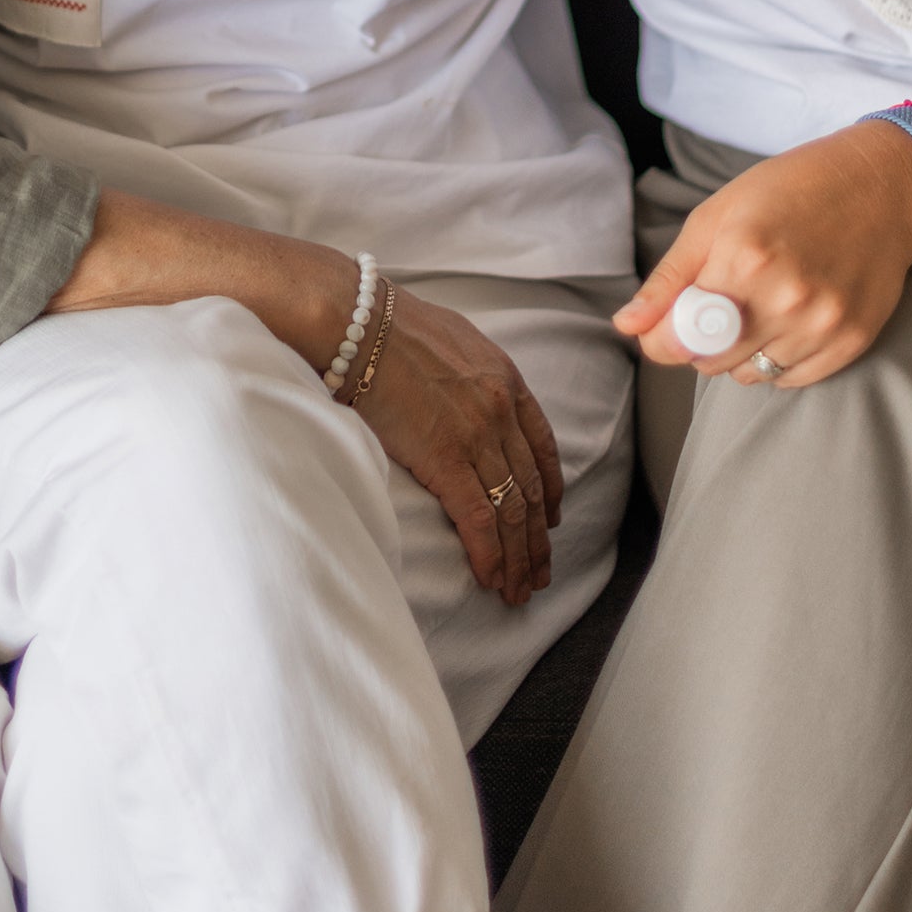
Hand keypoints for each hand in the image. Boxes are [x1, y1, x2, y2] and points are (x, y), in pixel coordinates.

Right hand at [353, 291, 564, 604]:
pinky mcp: (445, 458)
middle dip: (538, 538)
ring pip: (512, 510)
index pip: (542, 447)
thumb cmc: (390, 325)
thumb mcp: (452, 340)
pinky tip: (492, 578)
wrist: (360, 322)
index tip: (551, 519)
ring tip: (519, 590)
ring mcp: (477, 435)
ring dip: (518, 557)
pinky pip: (478, 518)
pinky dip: (489, 554)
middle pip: (531, 488)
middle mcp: (501, 410)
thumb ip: (470, 374)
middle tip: (539, 574)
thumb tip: (463, 396)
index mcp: (506, 379)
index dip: (550, 490)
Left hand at [619, 122, 911, 388]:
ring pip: (749, 375)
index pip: (677, 339)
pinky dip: (778, 360)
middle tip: (718, 302)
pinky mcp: (852, 340)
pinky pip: (791, 379)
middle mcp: (785, 297)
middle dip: (700, 340)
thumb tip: (627, 327)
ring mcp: (822, 323)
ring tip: (757, 305)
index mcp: (743, 258)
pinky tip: (787, 320)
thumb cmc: (790, 190)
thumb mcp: (716, 216)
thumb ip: (669, 278)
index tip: (669, 322)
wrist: (881, 185)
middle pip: (711, 362)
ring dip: (740, 352)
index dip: (663, 337)